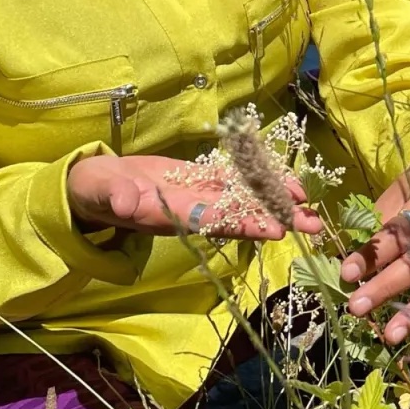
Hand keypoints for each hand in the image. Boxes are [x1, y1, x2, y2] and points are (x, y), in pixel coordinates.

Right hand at [67, 154, 324, 240]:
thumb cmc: (94, 190)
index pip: (215, 223)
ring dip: (275, 199)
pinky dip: (257, 178)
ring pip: (242, 198)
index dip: (245, 226)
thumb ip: (116, 196)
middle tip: (315, 226)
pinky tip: (282, 178)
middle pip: (241, 216)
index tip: (277, 230)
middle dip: (277, 218)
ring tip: (309, 201)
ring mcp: (197, 195)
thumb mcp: (101, 191)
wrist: (94, 184)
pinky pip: (232, 179)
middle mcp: (192, 209)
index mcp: (172, 216)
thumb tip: (129, 202)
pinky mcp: (197, 178)